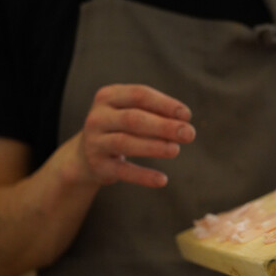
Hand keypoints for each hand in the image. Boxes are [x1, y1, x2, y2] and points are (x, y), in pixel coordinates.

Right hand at [76, 84, 195, 187]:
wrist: (86, 156)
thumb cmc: (120, 128)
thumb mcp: (132, 113)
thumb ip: (155, 113)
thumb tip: (184, 121)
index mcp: (109, 96)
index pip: (139, 95)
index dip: (165, 104)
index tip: (187, 115)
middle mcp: (98, 117)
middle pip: (133, 119)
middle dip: (164, 126)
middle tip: (189, 134)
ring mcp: (95, 142)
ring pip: (125, 143)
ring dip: (153, 146)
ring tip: (176, 150)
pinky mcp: (98, 165)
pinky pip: (122, 171)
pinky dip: (143, 176)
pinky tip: (162, 180)